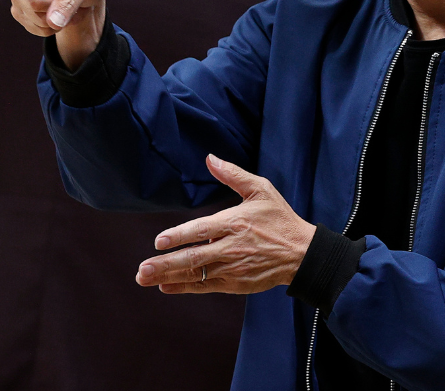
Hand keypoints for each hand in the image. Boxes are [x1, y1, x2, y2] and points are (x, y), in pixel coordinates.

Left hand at [136, 155, 315, 294]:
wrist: (302, 254)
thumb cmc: (279, 219)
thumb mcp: (262, 190)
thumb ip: (233, 175)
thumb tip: (210, 158)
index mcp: (235, 223)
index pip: (202, 231)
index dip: (179, 236)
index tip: (159, 242)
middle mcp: (231, 247)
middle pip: (194, 257)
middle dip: (165, 264)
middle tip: (142, 269)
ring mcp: (233, 268)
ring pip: (196, 274)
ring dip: (169, 277)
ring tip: (145, 278)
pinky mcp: (235, 283)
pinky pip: (206, 286)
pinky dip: (185, 287)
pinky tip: (165, 287)